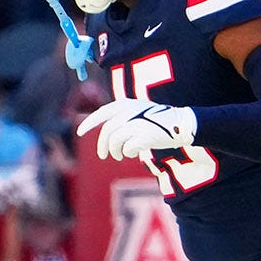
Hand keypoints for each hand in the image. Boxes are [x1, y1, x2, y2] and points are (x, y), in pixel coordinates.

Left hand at [79, 97, 198, 162]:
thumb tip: (105, 135)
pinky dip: (127, 153)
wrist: (181, 124)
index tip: (79, 132)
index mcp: (126, 103)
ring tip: (119, 156)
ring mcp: (137, 123)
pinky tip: (133, 153)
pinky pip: (127, 148)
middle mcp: (129, 111)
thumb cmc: (158, 121)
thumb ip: (122, 118)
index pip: (102, 113)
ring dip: (115, 151)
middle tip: (103, 156)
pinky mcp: (144, 135)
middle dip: (102, 145)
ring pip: (114, 140)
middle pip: (107, 131)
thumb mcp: (138, 112)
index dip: (89, 123)